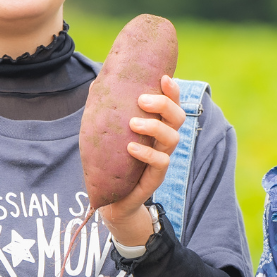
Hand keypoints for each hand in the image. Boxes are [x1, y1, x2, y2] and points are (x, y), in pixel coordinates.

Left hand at [99, 76, 185, 246]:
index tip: (163, 78)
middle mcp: (163, 140)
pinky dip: (147, 154)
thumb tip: (98, 83)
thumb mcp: (108, 131)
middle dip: (164, 104)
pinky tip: (131, 148)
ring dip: (154, 127)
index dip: (172, 91)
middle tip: (142, 100)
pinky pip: (161, 163)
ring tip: (133, 123)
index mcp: (156, 125)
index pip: (172, 104)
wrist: (111, 198)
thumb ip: (107, 109)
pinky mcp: (156, 177)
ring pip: (173, 138)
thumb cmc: (111, 160)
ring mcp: (161, 158)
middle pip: (178, 117)